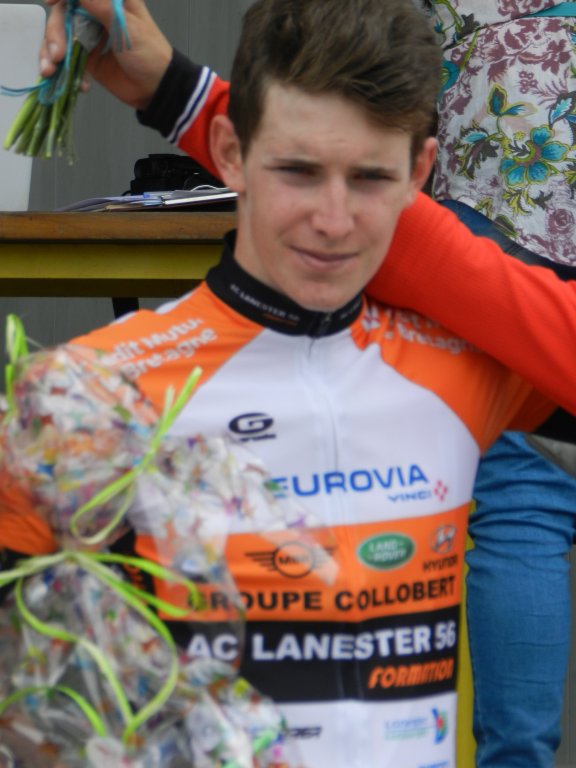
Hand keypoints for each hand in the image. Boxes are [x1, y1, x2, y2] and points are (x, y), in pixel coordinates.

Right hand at [39, 0, 172, 109]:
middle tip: (57, 54)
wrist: (157, 89)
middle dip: (54, 33)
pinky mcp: (88, 58)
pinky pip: (68, 58)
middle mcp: (96, 14)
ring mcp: (91, 36)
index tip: (50, 2)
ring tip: (53, 71)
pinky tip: (82, 84)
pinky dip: (66, 70)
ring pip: (60, 36)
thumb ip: (98, 3)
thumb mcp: (124, 24)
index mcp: (110, 0)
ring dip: (52, 53)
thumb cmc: (150, 53)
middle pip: (63, 14)